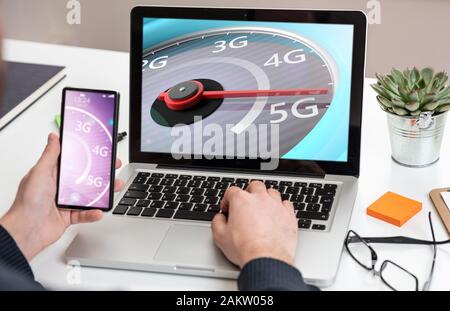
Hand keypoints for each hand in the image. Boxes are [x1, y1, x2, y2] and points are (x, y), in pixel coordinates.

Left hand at [0, 133, 124, 260]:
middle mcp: (61, 187)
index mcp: (54, 174)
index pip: (75, 162)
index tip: (101, 151)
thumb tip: (53, 137)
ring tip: (113, 189)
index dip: (89, 156)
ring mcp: (66, 202)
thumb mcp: (39, 172)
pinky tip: (98, 211)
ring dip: (103, 193)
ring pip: (90, 195)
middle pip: (86, 177)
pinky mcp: (69, 216)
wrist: (25, 231)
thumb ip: (50, 155)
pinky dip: (93, 213)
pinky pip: (85, 213)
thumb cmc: (27, 202)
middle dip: (102, 173)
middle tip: (114, 168)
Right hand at [212, 181, 297, 267]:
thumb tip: (220, 218)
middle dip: (249, 192)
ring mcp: (276, 205)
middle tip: (247, 203)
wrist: (266, 259)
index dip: (227, 199)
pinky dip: (281, 207)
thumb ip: (217, 222)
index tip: (228, 208)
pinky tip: (277, 215)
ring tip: (263, 208)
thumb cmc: (244, 248)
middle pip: (255, 186)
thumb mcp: (220, 236)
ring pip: (272, 192)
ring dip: (266, 198)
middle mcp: (260, 198)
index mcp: (241, 200)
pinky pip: (286, 204)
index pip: (232, 191)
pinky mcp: (289, 215)